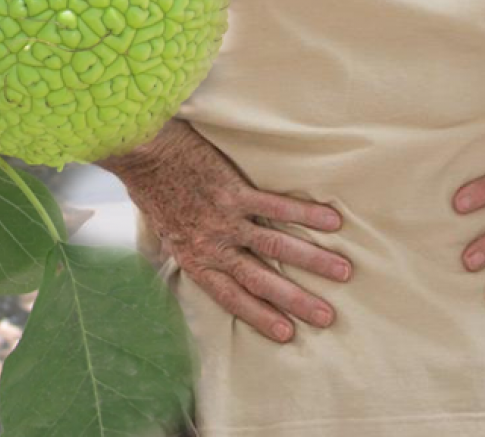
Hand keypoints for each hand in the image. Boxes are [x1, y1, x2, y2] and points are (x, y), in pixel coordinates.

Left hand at [99, 119, 350, 342]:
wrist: (142, 151)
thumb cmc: (150, 186)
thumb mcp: (161, 229)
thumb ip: (184, 246)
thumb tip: (195, 258)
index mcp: (193, 258)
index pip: (230, 296)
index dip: (259, 315)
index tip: (286, 333)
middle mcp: (212, 244)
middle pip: (260, 279)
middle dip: (295, 300)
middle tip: (326, 316)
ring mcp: (225, 218)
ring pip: (276, 246)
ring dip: (312, 260)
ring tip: (342, 271)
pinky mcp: (234, 190)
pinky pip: (276, 206)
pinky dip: (305, 214)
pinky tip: (331, 221)